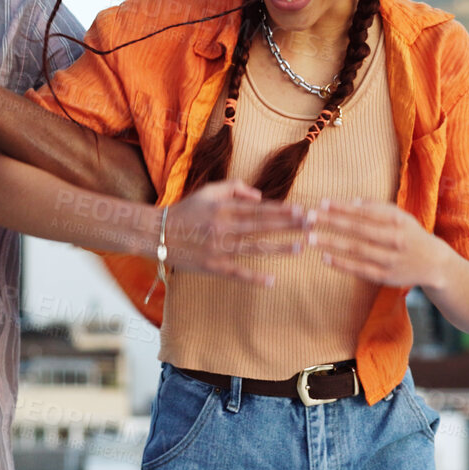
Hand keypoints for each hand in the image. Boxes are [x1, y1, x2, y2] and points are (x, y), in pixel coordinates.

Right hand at [162, 180, 309, 286]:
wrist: (157, 234)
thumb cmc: (186, 210)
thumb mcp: (208, 191)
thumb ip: (235, 188)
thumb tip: (261, 196)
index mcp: (223, 209)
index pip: (259, 209)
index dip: (282, 210)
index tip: (302, 210)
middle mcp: (223, 228)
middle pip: (263, 226)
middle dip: (289, 225)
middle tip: (311, 225)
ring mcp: (219, 249)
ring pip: (255, 249)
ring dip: (280, 248)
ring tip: (301, 247)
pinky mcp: (213, 267)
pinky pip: (238, 273)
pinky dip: (255, 278)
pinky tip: (273, 280)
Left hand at [306, 197, 451, 289]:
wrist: (435, 265)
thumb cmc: (412, 235)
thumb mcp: (401, 216)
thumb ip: (378, 207)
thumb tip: (352, 201)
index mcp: (397, 221)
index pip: (365, 212)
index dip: (343, 207)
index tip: (322, 202)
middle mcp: (394, 239)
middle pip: (358, 229)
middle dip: (332, 222)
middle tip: (309, 217)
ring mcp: (390, 259)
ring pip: (357, 250)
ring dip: (332, 243)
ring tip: (311, 237)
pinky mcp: (385, 277)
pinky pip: (360, 270)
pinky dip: (342, 264)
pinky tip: (325, 258)